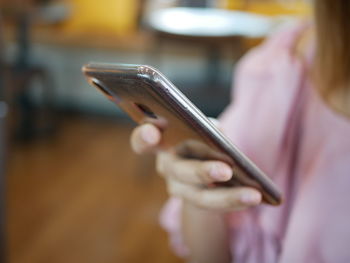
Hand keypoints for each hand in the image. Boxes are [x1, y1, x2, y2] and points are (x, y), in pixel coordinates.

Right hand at [130, 123, 261, 211]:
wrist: (202, 163)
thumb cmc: (201, 137)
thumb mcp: (203, 127)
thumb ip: (207, 127)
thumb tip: (218, 136)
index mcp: (162, 142)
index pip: (142, 141)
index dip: (143, 137)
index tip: (152, 132)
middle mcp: (166, 166)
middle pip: (179, 172)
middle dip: (201, 172)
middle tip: (225, 171)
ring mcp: (178, 188)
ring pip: (199, 196)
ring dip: (227, 197)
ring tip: (253, 194)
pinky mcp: (195, 201)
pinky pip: (214, 205)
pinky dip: (235, 201)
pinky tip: (255, 197)